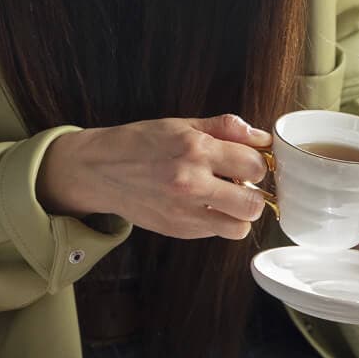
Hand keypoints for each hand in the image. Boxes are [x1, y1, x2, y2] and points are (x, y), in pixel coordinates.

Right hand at [38, 113, 270, 239]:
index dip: (257, 163)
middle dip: (253, 192)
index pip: (255, 165)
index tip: (247, 162)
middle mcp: (191, 183)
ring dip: (238, 214)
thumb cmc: (137, 144)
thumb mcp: (180, 124)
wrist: (97, 170)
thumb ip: (224, 128)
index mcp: (195, 150)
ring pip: (239, 227)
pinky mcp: (175, 229)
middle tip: (239, 183)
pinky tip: (200, 205)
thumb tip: (261, 137)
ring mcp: (182, 211)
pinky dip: (215, 221)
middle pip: (254, 204)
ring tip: (224, 199)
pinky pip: (214, 232)